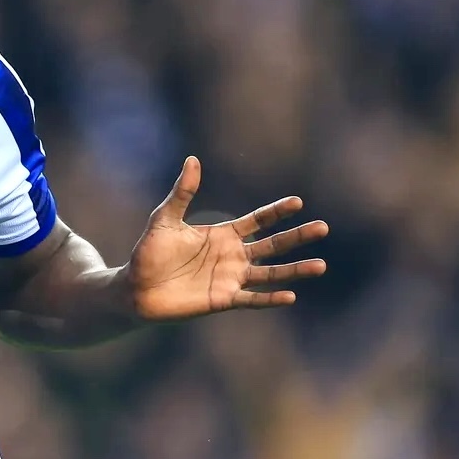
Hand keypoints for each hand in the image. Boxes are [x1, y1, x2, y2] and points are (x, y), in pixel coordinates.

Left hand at [127, 157, 328, 320]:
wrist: (136, 288)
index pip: (257, 221)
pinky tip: (291, 296)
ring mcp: (231, 278)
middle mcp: (233, 256)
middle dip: (296, 237)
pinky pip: (253, 299)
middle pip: (272, 245)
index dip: (276, 212)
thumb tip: (192, 159)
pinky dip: (270, 298)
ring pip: (270, 273)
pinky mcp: (223, 299)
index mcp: (223, 235)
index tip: (298, 202)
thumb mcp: (165, 219)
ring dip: (294, 270)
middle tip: (323, 228)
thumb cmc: (149, 252)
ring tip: (320, 266)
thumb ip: (182, 192)